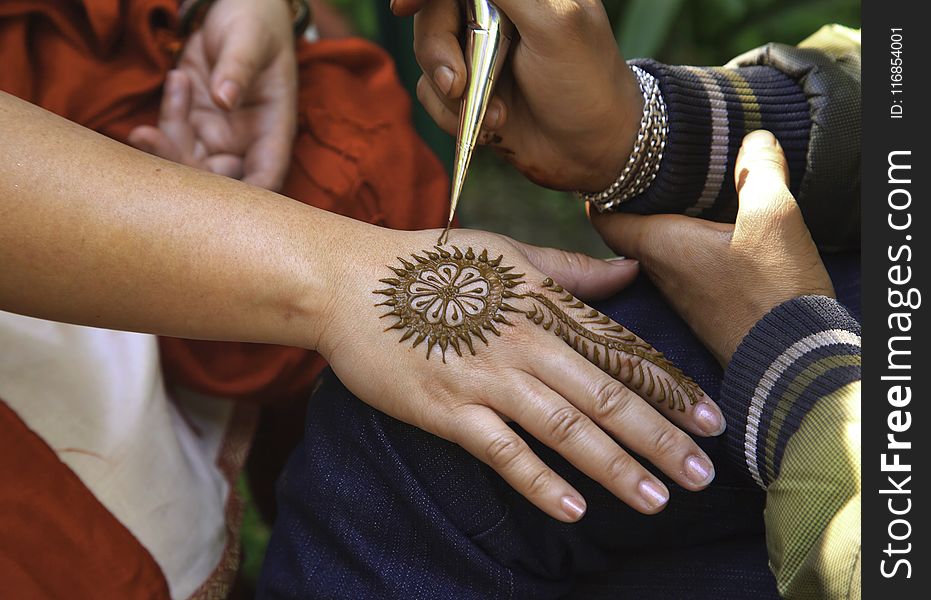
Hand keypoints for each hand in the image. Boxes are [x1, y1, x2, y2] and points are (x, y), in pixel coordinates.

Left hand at [128, 0, 296, 190]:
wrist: (235, 5)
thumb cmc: (256, 21)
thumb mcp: (251, 39)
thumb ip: (239, 67)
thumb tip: (225, 99)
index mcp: (274, 130)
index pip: (264, 180)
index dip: (244, 200)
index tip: (210, 200)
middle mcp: (247, 142)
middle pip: (218, 182)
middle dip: (183, 168)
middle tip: (151, 136)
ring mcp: (218, 135)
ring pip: (188, 164)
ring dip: (166, 141)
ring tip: (177, 82)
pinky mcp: (193, 122)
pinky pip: (172, 137)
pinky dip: (166, 116)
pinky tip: (177, 78)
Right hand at [316, 227, 725, 521]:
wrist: (351, 283)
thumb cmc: (430, 265)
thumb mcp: (505, 253)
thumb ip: (570, 270)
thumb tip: (629, 269)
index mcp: (544, 304)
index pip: (621, 351)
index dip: (672, 388)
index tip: (713, 421)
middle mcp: (526, 342)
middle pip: (607, 396)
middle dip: (661, 438)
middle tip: (704, 475)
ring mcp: (488, 378)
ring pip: (566, 428)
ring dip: (616, 466)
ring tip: (657, 499)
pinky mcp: (449, 411)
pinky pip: (504, 452)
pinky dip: (540, 482)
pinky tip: (575, 509)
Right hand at [393, 0, 641, 190]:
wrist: (595, 152)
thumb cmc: (586, 82)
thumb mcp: (553, 23)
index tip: (403, 6)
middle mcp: (495, 12)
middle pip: (432, 14)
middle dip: (438, 51)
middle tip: (457, 84)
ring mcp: (479, 52)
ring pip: (426, 55)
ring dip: (451, 92)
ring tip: (496, 115)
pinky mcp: (469, 91)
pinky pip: (430, 93)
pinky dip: (451, 115)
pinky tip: (489, 127)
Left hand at [591, 130, 834, 365]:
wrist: (792, 362)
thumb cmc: (772, 292)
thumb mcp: (773, 218)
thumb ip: (760, 171)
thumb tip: (754, 138)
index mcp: (660, 246)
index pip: (604, 217)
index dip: (600, 189)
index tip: (604, 165)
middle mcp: (660, 273)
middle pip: (630, 231)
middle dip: (635, 201)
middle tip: (646, 170)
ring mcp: (682, 296)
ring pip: (659, 251)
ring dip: (665, 224)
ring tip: (683, 193)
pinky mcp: (706, 310)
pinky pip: (686, 269)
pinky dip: (691, 246)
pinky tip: (716, 234)